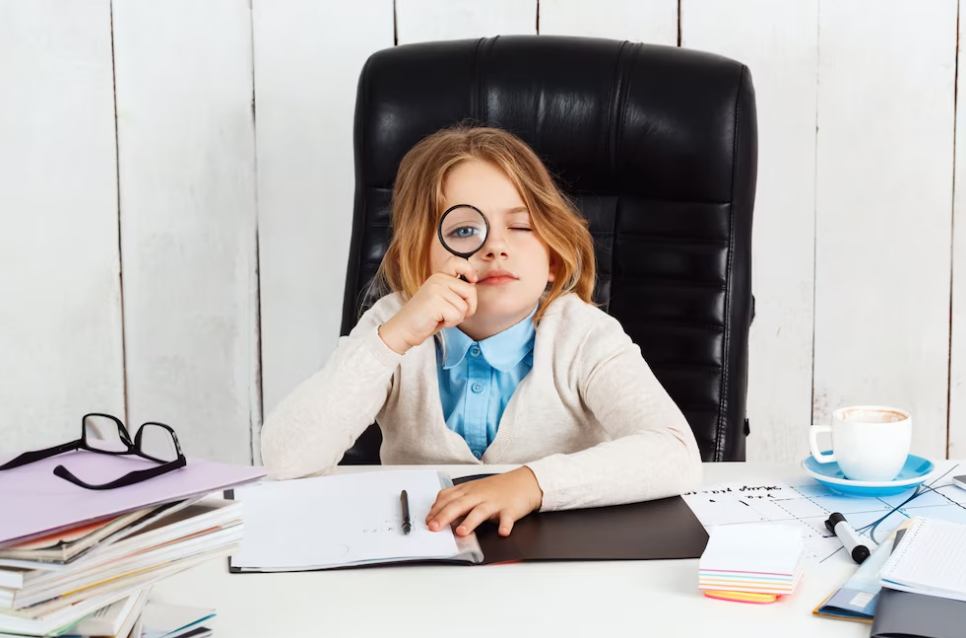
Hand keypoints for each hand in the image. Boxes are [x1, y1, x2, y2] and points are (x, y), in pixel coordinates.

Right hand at [378, 256, 477, 353]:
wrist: (405, 329)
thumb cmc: (427, 317)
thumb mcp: (443, 299)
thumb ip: (456, 290)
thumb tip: (473, 285)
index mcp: (439, 276)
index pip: (457, 262)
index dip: (469, 270)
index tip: (472, 280)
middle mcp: (437, 279)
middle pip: (470, 291)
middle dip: (468, 307)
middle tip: (451, 313)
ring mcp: (436, 289)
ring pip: (464, 306)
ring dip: (457, 318)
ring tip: (441, 317)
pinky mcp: (435, 301)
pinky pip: (457, 315)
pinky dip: (450, 323)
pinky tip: (437, 320)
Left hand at [426, 467, 543, 536]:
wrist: (523, 482)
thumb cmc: (496, 488)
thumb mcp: (473, 490)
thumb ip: (456, 499)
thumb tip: (437, 512)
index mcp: (468, 491)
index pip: (448, 499)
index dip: (436, 510)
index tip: (427, 521)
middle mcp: (479, 495)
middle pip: (459, 505)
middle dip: (444, 516)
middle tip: (434, 528)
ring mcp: (494, 502)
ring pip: (480, 511)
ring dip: (470, 522)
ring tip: (461, 532)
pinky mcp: (509, 509)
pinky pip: (507, 518)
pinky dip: (505, 525)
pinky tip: (502, 532)